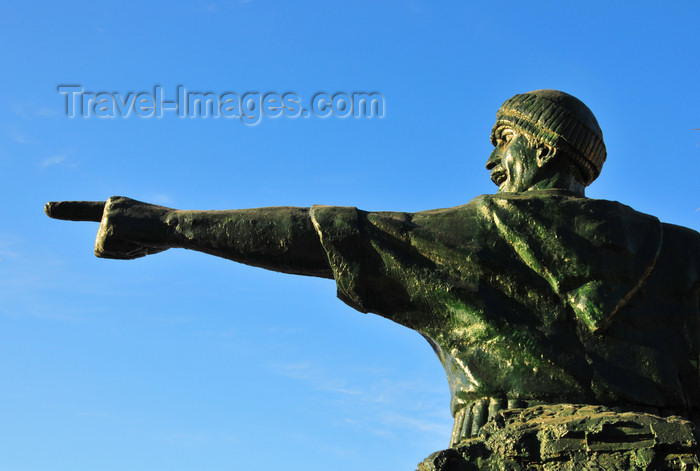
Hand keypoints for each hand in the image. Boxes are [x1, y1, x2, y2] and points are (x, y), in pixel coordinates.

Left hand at [45, 196, 174, 259]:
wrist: (176, 225)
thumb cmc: (165, 232)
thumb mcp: (143, 232)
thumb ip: (124, 239)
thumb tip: (114, 246)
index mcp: (116, 205)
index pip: (86, 210)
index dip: (65, 210)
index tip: (46, 208)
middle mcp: (108, 207)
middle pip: (101, 243)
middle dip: (122, 250)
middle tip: (145, 239)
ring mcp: (107, 216)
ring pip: (103, 249)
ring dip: (125, 251)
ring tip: (144, 238)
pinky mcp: (108, 227)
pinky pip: (109, 251)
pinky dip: (126, 252)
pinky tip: (140, 240)